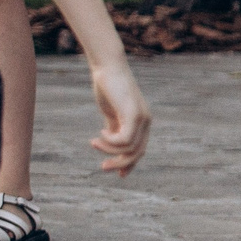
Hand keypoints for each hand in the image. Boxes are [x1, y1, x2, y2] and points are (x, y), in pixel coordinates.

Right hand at [88, 60, 150, 176]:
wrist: (108, 67)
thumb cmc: (107, 86)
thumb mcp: (111, 111)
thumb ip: (113, 126)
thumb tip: (111, 143)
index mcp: (141, 121)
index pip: (140, 149)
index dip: (129, 163)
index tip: (119, 174)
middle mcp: (146, 121)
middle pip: (137, 153)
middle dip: (120, 163)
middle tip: (102, 168)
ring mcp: (142, 118)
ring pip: (130, 148)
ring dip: (109, 150)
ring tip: (94, 142)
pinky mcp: (133, 114)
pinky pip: (125, 140)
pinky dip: (111, 141)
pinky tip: (101, 133)